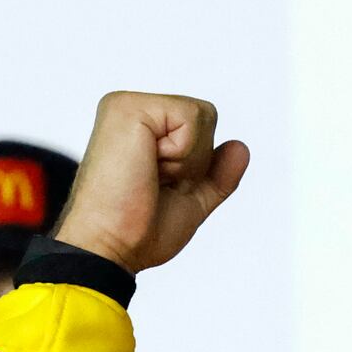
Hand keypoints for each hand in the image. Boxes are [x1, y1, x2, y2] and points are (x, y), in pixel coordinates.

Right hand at [54, 92, 249, 273]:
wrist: (110, 246)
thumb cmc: (139, 230)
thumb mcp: (192, 200)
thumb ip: (217, 174)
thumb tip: (241, 147)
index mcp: (142, 128)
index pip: (202, 128)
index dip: (197, 167)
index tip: (160, 188)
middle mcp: (132, 109)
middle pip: (207, 117)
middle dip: (196, 162)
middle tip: (155, 184)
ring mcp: (128, 105)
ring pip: (203, 115)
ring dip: (188, 159)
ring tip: (150, 176)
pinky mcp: (129, 107)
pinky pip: (191, 117)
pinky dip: (182, 153)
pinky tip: (149, 167)